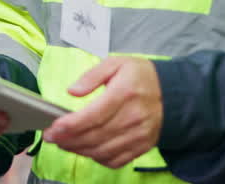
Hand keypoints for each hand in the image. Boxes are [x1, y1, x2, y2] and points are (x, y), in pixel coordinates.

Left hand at [41, 56, 161, 168]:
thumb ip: (92, 75)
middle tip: (51, 137)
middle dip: (68, 140)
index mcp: (124, 93)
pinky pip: (116, 160)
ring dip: (79, 151)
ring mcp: (139, 135)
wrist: (173, 93)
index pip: (93, 115)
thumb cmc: (141, 76)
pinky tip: (86, 151)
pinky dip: (97, 159)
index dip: (70, 125)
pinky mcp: (142, 147)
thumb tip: (72, 91)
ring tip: (64, 144)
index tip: (53, 128)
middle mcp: (133, 117)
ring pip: (102, 151)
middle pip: (94, 136)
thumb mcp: (116, 63)